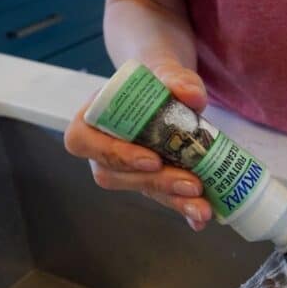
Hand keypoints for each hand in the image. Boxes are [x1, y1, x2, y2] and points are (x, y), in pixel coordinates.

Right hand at [64, 59, 212, 230]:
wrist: (168, 90)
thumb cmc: (154, 80)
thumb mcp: (163, 70)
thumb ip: (174, 77)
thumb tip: (190, 93)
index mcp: (90, 119)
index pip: (84, 142)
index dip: (114, 155)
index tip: (152, 159)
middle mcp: (103, 150)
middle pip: (116, 175)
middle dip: (156, 183)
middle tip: (191, 183)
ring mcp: (127, 171)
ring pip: (142, 190)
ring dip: (173, 200)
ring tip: (203, 205)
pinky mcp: (150, 183)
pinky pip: (163, 198)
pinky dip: (184, 209)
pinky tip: (201, 218)